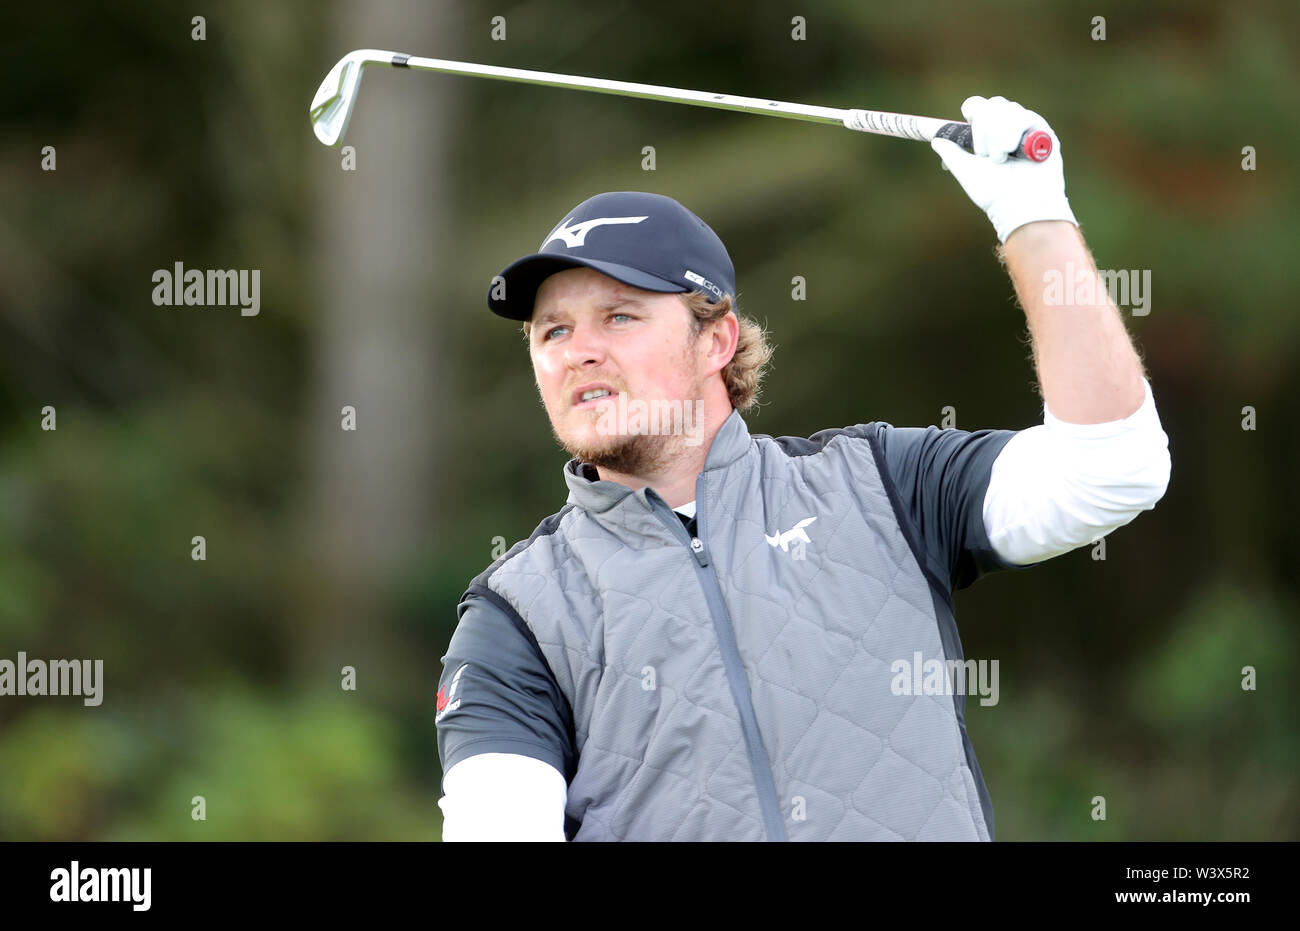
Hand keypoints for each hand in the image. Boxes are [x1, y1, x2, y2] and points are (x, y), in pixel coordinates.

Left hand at [930, 95, 1077, 243]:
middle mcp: (1010, 129)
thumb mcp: (967, 171)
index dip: (973, 110)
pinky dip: (1013, 133)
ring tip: (1000, 159)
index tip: (968, 123)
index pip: (980, 106)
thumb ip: (952, 154)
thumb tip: (936, 140)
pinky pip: (1025, 116)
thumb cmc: (994, 193)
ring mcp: (1027, 130)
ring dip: (997, 136)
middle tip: (984, 155)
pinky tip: (1010, 151)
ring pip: (1007, 109)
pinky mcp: (1044, 133)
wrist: (1018, 206)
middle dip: (983, 128)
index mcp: (991, 135)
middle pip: (992, 104)